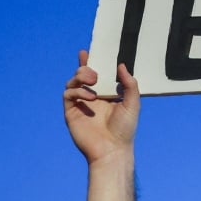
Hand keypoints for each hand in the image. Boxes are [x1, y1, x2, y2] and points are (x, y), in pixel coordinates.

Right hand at [63, 50, 139, 165]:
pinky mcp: (72, 111)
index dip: (92, 61)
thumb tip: (122, 65)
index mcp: (107, 92)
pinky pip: (68, 94)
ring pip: (72, 81)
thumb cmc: (125, 128)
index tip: (88, 50)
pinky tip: (90, 97)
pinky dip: (77, 91)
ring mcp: (81, 103)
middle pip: (82, 74)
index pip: (98, 72)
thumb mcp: (132, 103)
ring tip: (93, 81)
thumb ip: (129, 84)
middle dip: (85, 67)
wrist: (112, 149)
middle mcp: (92, 96)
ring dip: (81, 77)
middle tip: (95, 73)